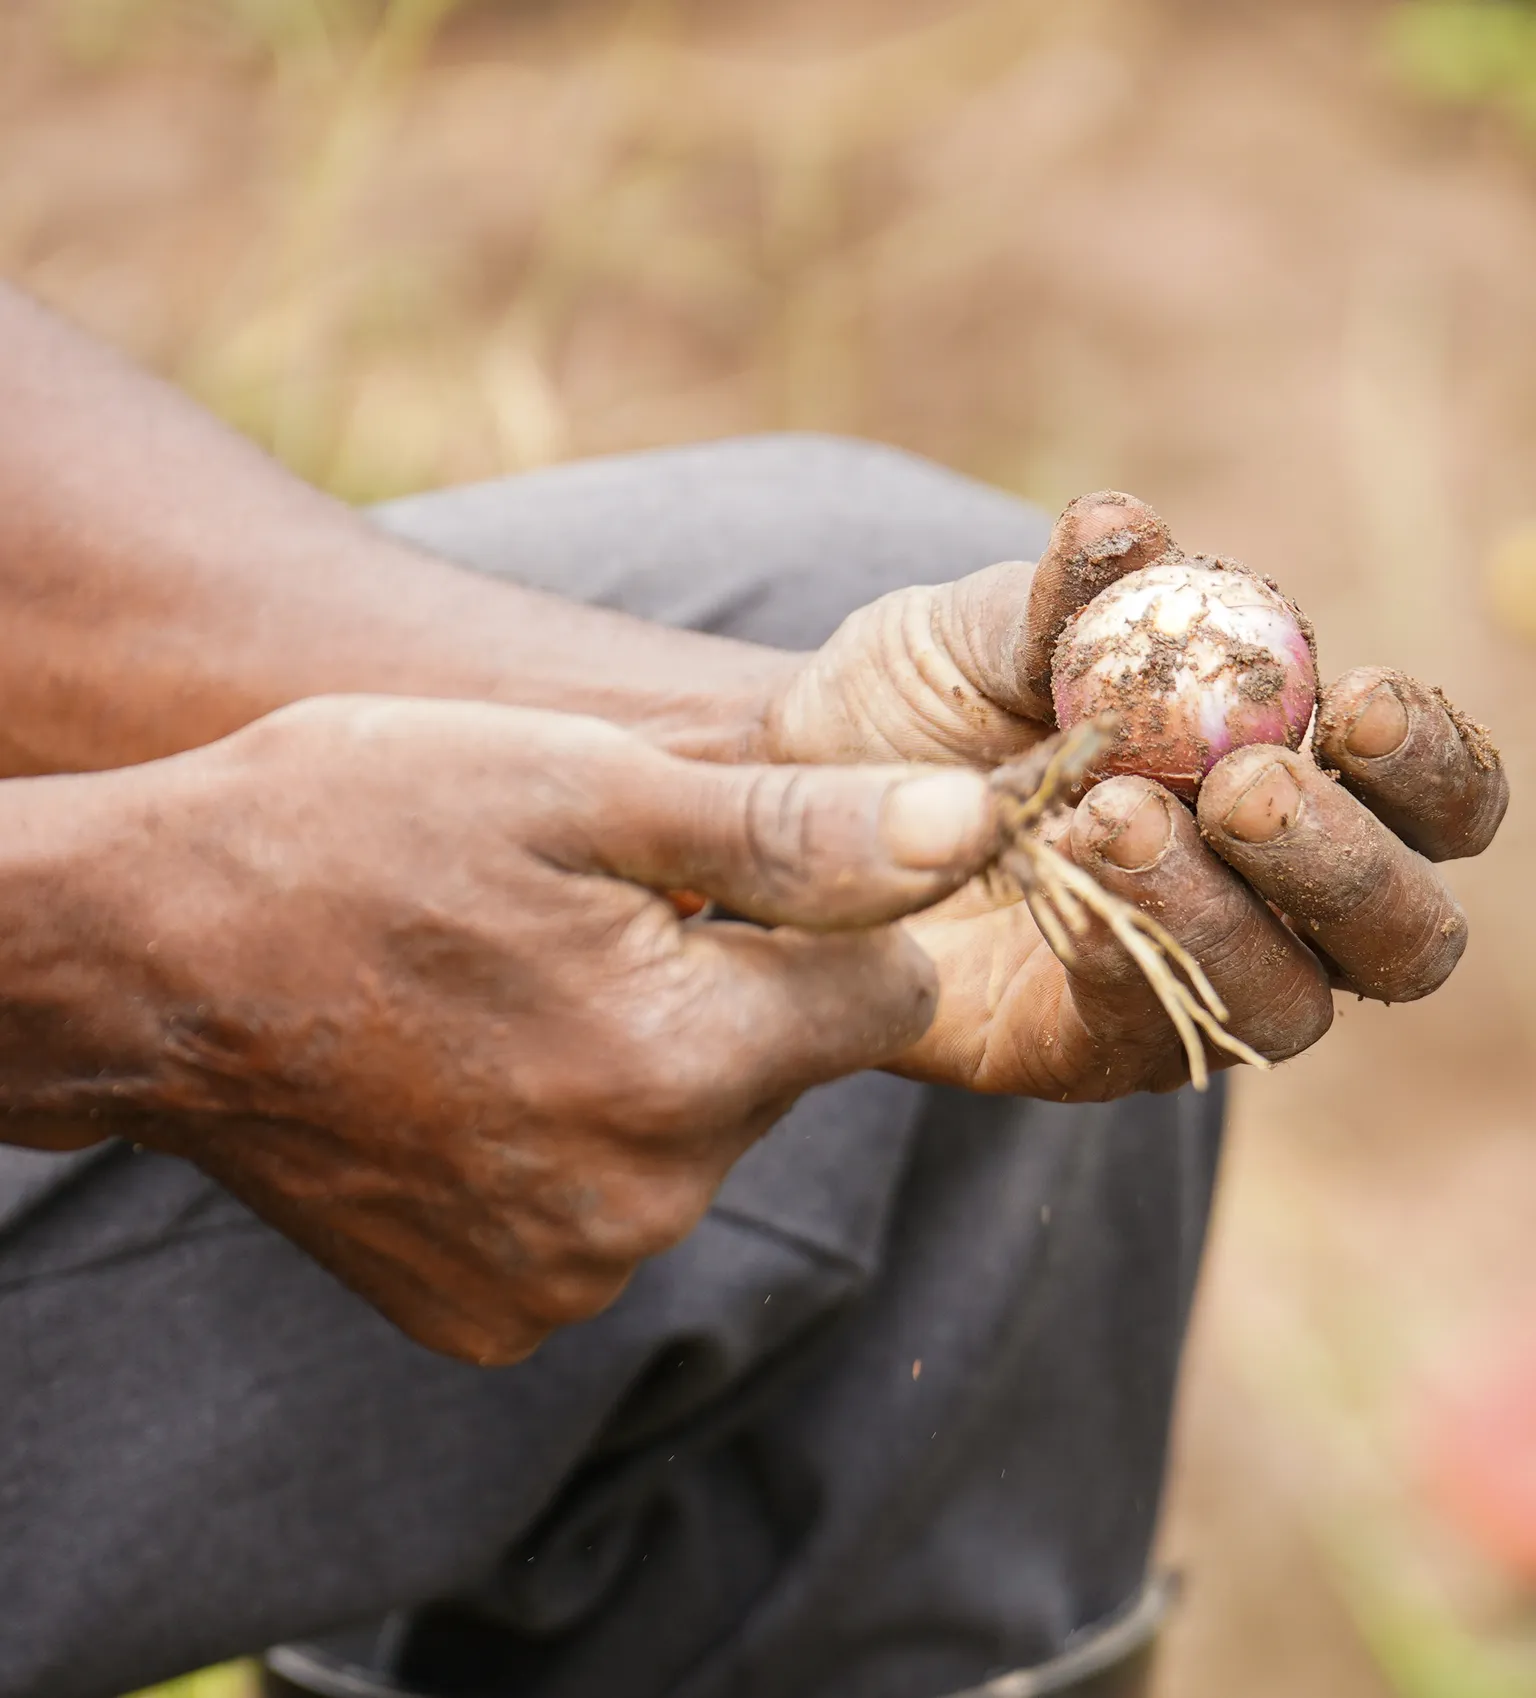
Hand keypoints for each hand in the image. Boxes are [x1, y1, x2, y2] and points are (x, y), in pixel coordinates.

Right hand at [4, 698, 996, 1360]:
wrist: (145, 959)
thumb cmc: (357, 832)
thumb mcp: (580, 786)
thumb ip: (792, 830)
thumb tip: (972, 829)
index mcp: (687, 1062)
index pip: (887, 994)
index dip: (829, 921)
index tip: (738, 880)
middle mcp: (646, 1200)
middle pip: (786, 1077)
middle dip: (727, 999)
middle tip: (582, 925)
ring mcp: (566, 1278)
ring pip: (698, 1146)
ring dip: (645, 1071)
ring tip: (512, 992)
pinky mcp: (497, 1317)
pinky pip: (607, 1219)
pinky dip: (573, 1150)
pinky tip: (477, 1078)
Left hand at [762, 495, 1508, 1096]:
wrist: (791, 794)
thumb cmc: (922, 702)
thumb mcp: (983, 635)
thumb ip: (1066, 597)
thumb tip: (1125, 525)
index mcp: (1288, 777)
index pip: (1430, 800)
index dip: (1429, 762)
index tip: (1363, 700)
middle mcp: (1267, 900)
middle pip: (1401, 929)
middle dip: (1340, 855)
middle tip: (1244, 784)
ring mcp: (1188, 986)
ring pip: (1294, 1003)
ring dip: (1225, 911)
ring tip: (1116, 818)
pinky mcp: (1091, 1051)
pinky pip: (1152, 1035)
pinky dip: (1128, 958)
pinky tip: (1070, 886)